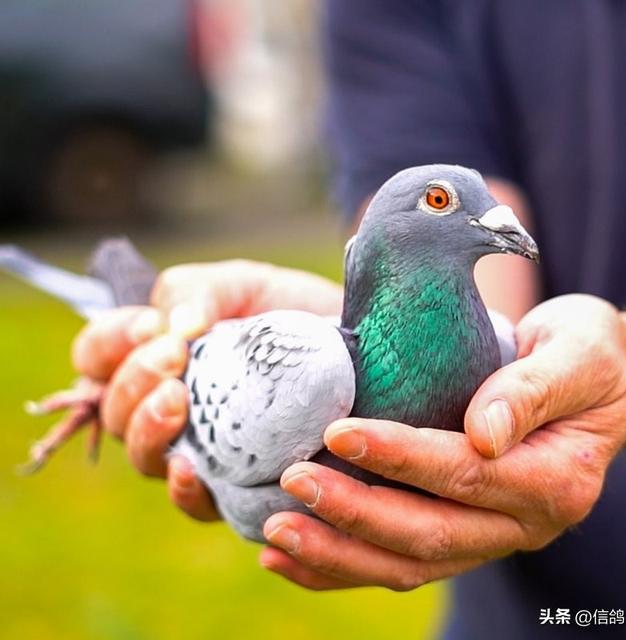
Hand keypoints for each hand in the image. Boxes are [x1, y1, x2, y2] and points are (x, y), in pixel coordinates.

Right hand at [72, 260, 342, 520]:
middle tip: (173, 357)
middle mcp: (168, 406)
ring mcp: (199, 447)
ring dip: (147, 429)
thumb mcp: (243, 285)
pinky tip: (191, 468)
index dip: (110, 342)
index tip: (153, 326)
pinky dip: (184, 488)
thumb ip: (198, 291)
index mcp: (156, 356)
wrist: (354, 346)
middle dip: (133, 381)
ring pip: (143, 456)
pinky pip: (194, 502)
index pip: (98, 355)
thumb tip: (176, 328)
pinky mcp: (235, 483)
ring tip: (177, 401)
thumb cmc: (289, 313)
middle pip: (115, 410)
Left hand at [261, 295, 625, 590]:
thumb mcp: (576, 355)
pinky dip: (343, 565)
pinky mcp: (461, 532)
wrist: (598, 383)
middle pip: (429, 533)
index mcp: (553, 479)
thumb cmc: (586, 357)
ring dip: (338, 553)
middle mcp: (521, 522)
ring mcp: (489, 535)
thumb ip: (533, 391)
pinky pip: (401, 562)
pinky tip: (291, 557)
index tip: (340, 433)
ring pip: (408, 563)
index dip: (402, 458)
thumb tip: (485, 431)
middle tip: (292, 482)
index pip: (466, 474)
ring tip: (275, 532)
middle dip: (355, 513)